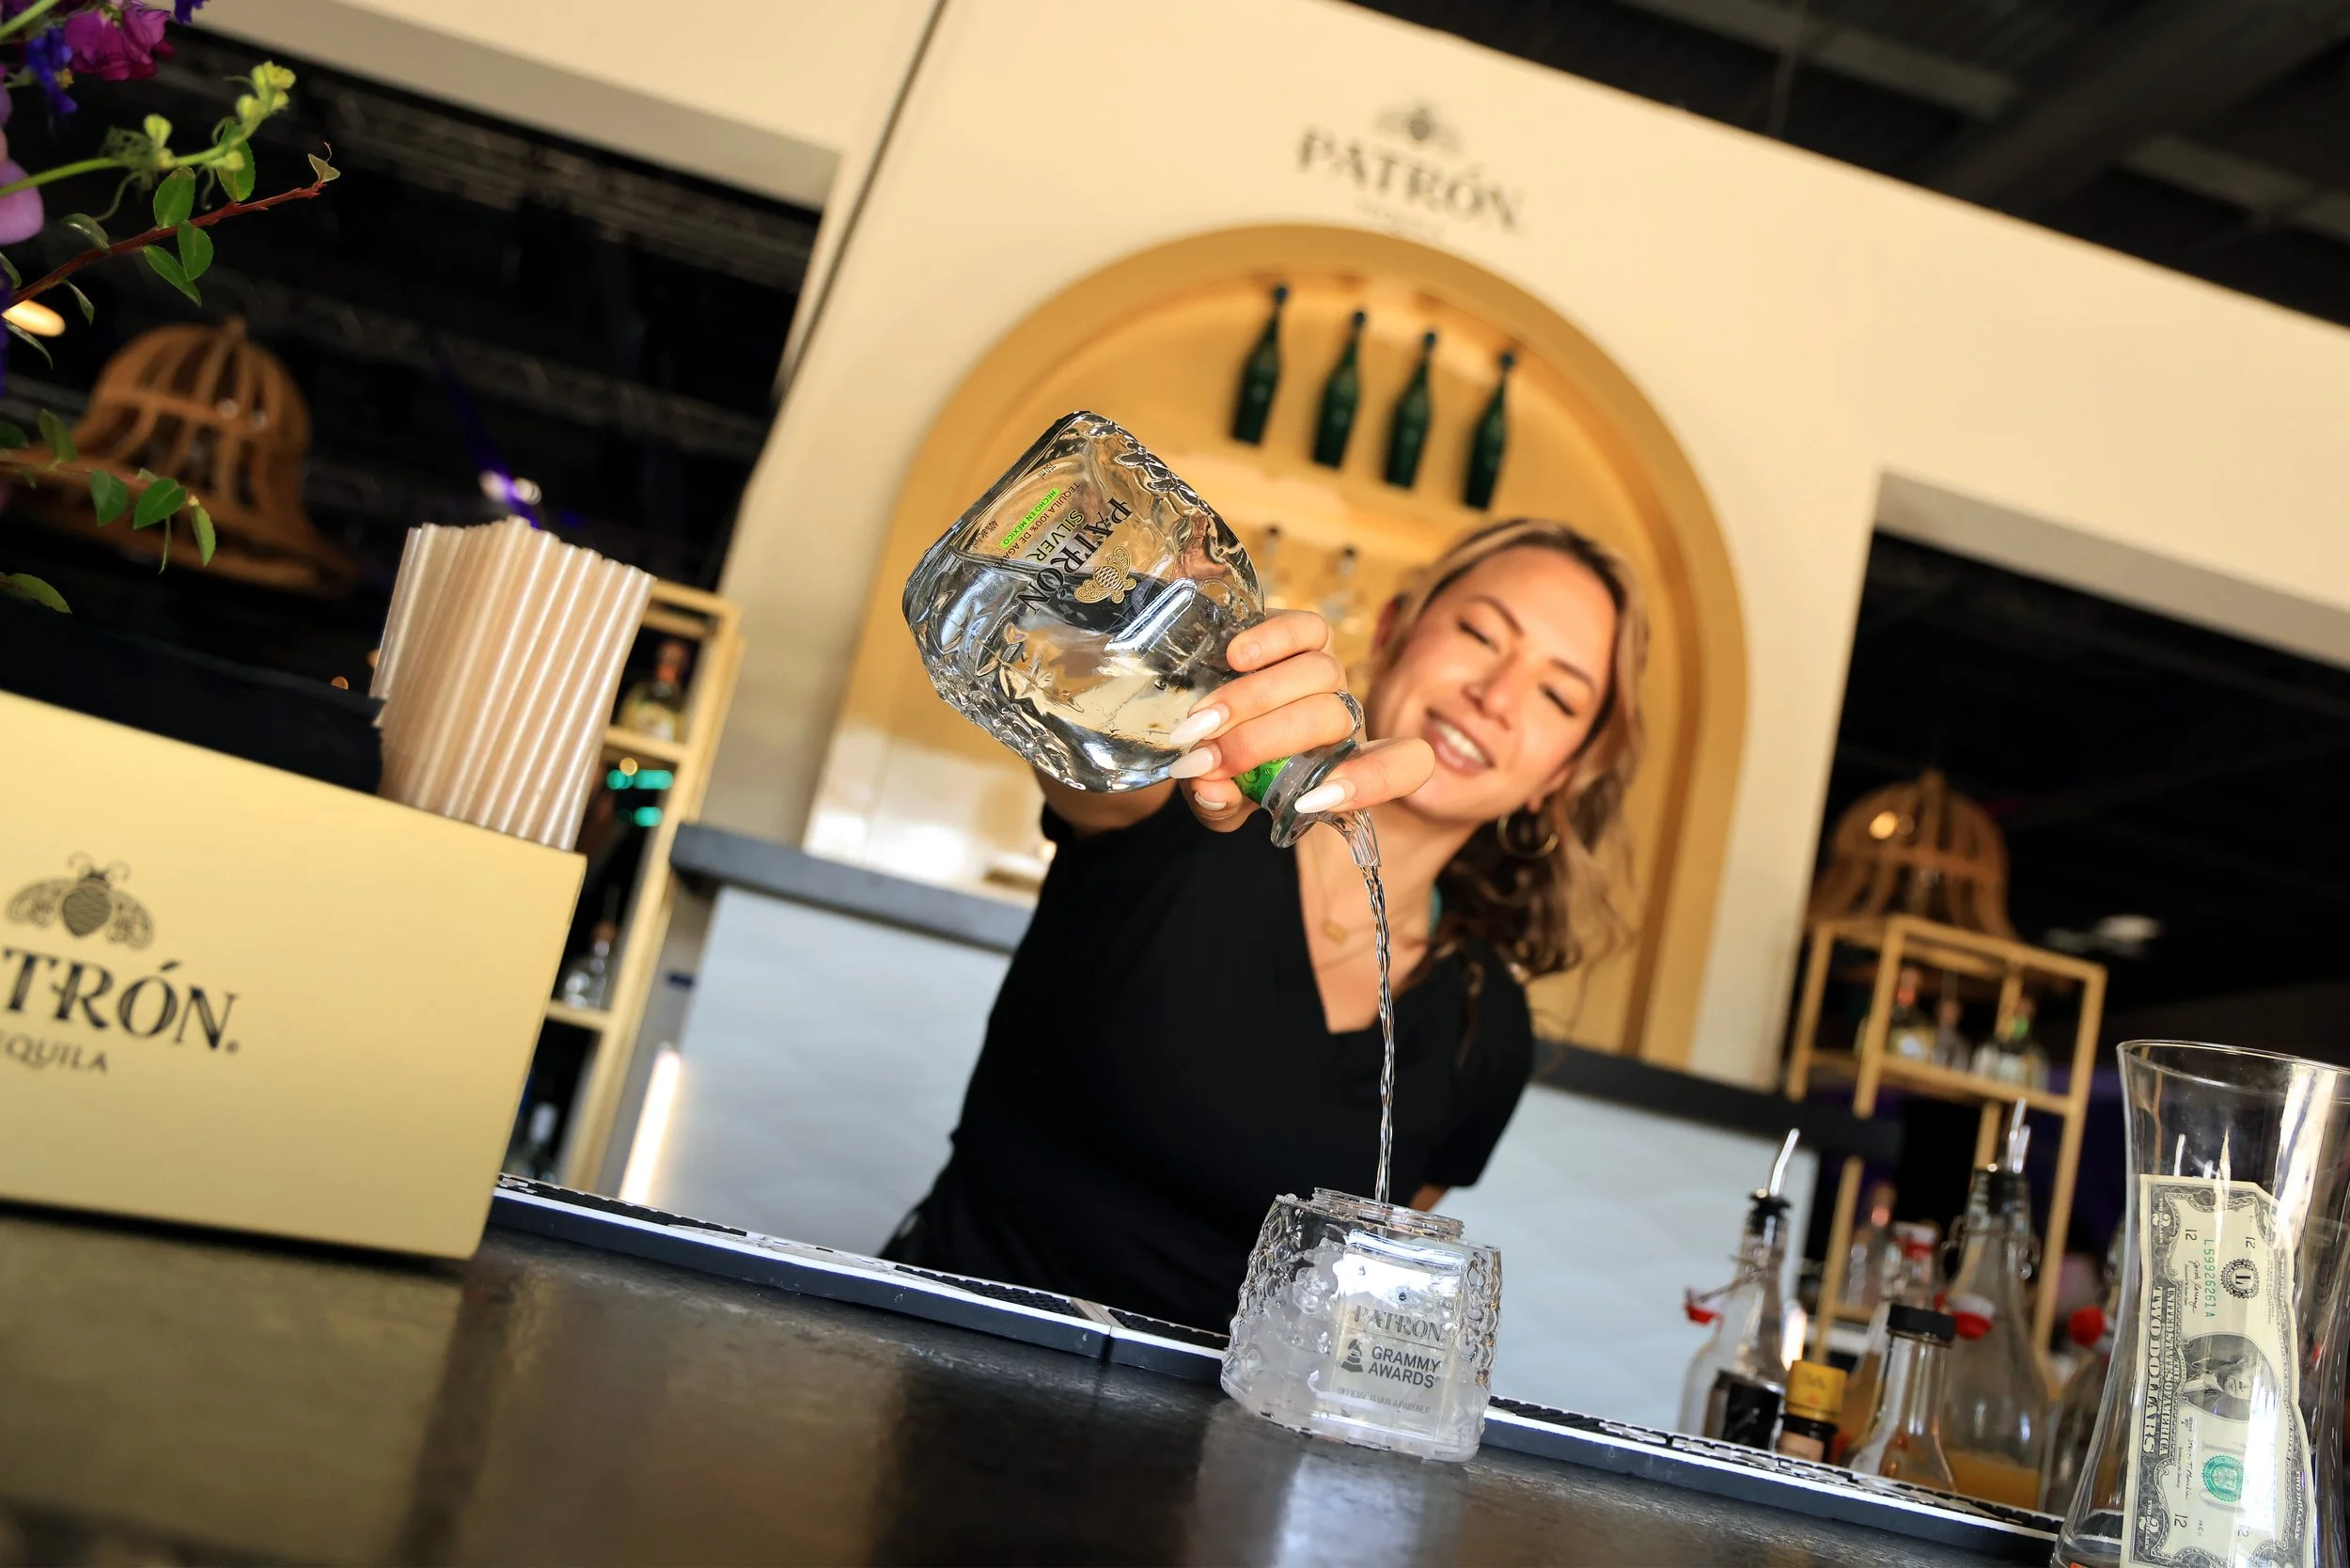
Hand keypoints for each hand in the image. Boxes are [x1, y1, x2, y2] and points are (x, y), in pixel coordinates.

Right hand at [1163, 610, 1433, 832]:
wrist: (1204, 716)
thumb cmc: (1222, 769)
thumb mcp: (1220, 801)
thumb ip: (1217, 806)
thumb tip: (1210, 788)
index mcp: (1341, 765)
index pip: (1400, 766)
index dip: (1370, 781)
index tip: (1308, 801)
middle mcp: (1344, 717)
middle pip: (1332, 718)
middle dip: (1263, 741)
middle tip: (1207, 759)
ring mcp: (1327, 671)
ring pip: (1316, 673)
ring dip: (1251, 700)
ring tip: (1201, 721)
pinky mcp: (1303, 632)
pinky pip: (1304, 628)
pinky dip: (1270, 640)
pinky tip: (1233, 657)